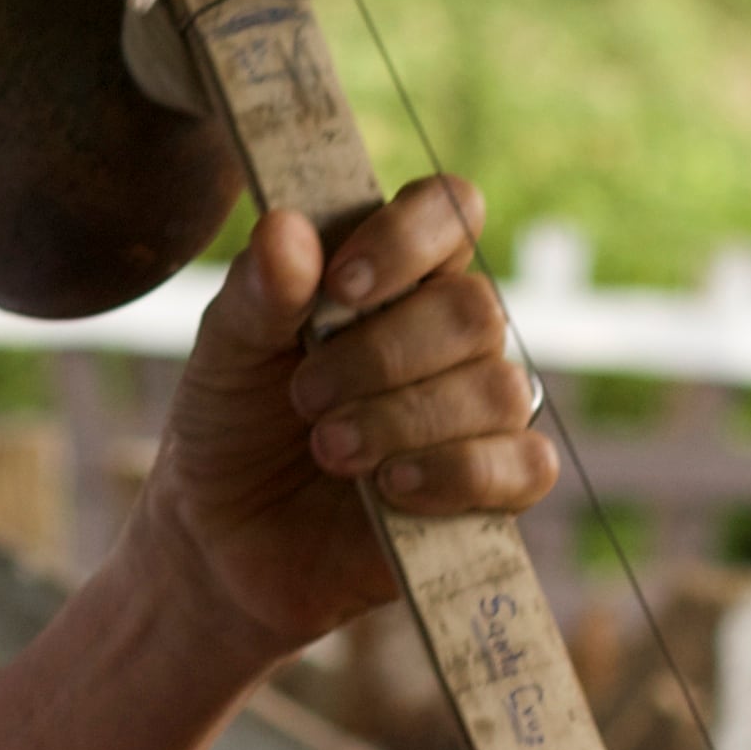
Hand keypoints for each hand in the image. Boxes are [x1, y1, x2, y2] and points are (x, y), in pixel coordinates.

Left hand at [129, 181, 556, 658]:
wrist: (224, 538)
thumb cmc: (233, 425)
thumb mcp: (225, 352)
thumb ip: (257, 291)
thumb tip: (287, 228)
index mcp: (395, 275)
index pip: (450, 211)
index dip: (408, 238)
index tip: (341, 287)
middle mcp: (450, 334)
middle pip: (476, 310)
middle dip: (381, 358)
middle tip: (305, 397)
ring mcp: (479, 412)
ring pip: (500, 390)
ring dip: (403, 421)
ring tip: (329, 450)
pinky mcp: (495, 489)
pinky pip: (526, 465)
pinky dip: (455, 473)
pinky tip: (391, 488)